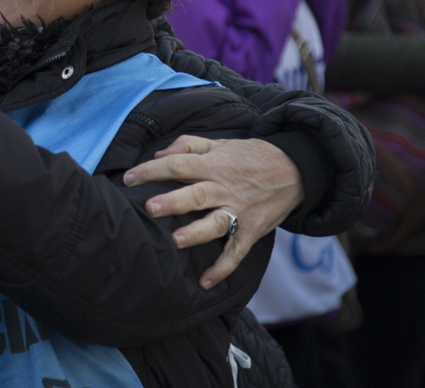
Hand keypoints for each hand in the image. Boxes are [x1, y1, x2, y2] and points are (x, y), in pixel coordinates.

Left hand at [123, 136, 303, 288]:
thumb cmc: (250, 155)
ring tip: (176, 240)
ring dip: (196, 233)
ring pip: (215, 223)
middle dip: (173, 202)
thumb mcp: (220, 143)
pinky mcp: (252, 230)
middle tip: (150, 208)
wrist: (295, 169)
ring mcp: (239, 210)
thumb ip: (188, 145)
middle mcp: (224, 187)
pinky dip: (222, 268)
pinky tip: (204, 282)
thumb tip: (158, 156)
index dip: (152, 171)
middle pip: (196, 194)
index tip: (129, 179)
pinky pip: (236, 252)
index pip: (178, 164)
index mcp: (213, 164)